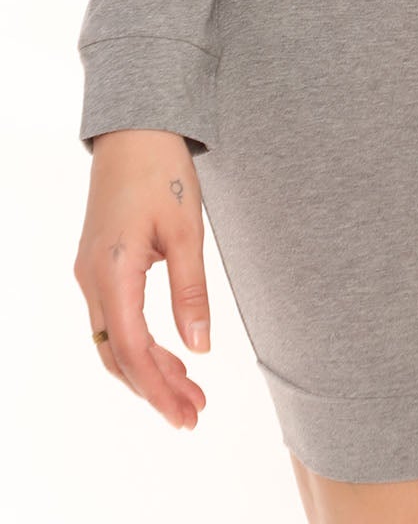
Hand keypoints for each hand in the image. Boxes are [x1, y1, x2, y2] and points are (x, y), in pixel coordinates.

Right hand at [73, 130, 210, 430]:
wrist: (134, 129)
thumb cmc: (162, 171)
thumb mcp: (188, 230)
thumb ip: (191, 290)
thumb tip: (200, 348)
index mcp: (113, 272)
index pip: (133, 350)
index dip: (159, 388)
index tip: (186, 414)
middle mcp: (92, 279)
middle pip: (119, 355)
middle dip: (155, 388)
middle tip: (194, 413)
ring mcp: (90, 272)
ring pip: (114, 341)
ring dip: (148, 370)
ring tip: (189, 390)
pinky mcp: (97, 264)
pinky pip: (114, 319)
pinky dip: (139, 344)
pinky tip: (168, 354)